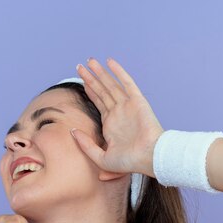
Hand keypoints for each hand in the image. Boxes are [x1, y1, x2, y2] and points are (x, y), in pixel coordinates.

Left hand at [72, 57, 164, 176]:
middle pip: (102, 91)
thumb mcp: (101, 158)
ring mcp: (127, 106)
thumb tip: (72, 130)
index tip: (82, 81)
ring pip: (111, 84)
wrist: (150, 157)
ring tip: (89, 61)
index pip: (98, 103)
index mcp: (110, 125)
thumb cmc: (129, 162)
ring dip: (100, 72)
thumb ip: (85, 145)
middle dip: (91, 78)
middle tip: (80, 66)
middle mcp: (118, 113)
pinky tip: (109, 61)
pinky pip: (126, 83)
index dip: (90, 91)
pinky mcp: (137, 101)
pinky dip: (118, 72)